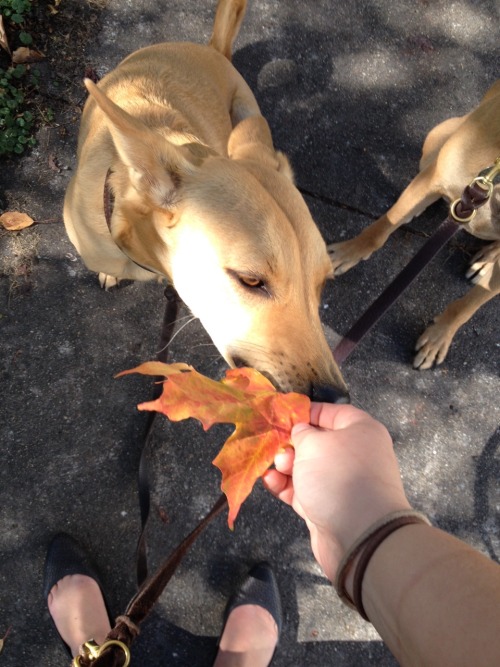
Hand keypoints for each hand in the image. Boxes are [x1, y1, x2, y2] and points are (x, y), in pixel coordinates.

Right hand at [262, 403, 411, 581]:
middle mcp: (354, 454)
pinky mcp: (327, 505)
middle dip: (291, 443)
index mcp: (361, 431)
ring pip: (306, 466)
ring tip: (277, 467)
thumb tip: (300, 432)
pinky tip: (270, 481)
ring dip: (285, 465)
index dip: (306, 411)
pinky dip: (286, 485)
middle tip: (277, 446)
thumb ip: (301, 433)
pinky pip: (303, 489)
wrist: (359, 536)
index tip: (282, 414)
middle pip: (316, 441)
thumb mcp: (314, 444)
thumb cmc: (338, 477)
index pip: (332, 412)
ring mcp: (340, 482)